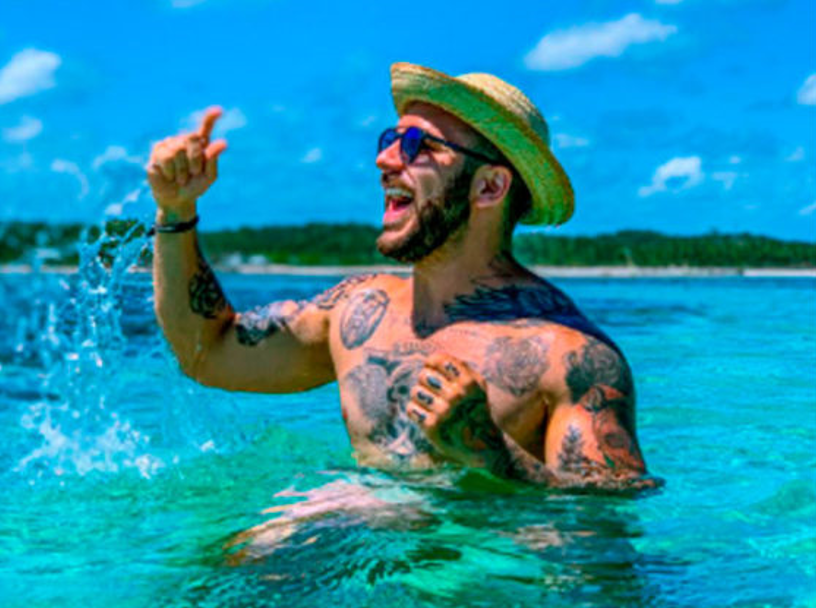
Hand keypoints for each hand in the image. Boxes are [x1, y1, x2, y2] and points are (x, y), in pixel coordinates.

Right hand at [147, 106, 227, 216]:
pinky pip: (166, 157)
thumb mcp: (209, 176)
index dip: (211, 118)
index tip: (219, 110)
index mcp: (200, 144)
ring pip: (178, 149)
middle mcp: (184, 140)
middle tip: (194, 173)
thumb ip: (214, 159)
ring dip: (182, 169)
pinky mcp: (157, 150)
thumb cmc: (195, 186)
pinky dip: (171, 171)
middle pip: (192, 137)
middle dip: (195, 159)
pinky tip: (170, 176)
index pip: (205, 127)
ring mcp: (170, 143)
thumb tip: (222, 142)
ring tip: (181, 177)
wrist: (177, 199)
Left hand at [407, 353, 507, 469]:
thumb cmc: (474, 407)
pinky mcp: (432, 427)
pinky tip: (427, 416)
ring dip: (421, 397)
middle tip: (435, 392)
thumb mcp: (476, 384)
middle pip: (423, 375)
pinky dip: (416, 412)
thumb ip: (458, 367)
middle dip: (426, 382)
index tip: (435, 372)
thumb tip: (431, 360)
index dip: (432, 364)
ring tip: (431, 404)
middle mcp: (456, 396)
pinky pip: (411, 408)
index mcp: (468, 382)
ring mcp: (444, 412)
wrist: (481, 443)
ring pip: (415, 391)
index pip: (437, 360)